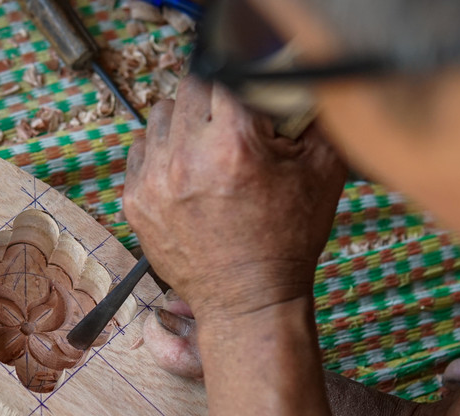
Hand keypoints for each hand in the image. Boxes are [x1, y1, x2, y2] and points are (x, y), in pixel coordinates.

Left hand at [123, 76, 345, 324]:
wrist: (249, 299)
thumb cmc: (287, 241)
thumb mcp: (323, 173)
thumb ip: (317, 115)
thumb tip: (301, 82)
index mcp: (233, 144)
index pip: (226, 72)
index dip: (243, 82)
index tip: (251, 102)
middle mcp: (186, 158)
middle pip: (190, 88)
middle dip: (214, 102)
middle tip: (233, 130)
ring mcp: (154, 181)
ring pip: (161, 115)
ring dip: (184, 124)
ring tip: (207, 152)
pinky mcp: (135, 201)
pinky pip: (140, 149)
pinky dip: (161, 153)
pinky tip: (186, 174)